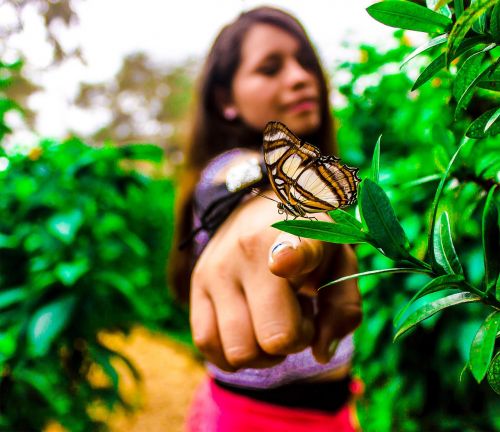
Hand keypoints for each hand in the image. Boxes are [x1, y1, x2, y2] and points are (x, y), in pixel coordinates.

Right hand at [190, 193, 361, 370]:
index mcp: (296, 237)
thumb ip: (343, 310)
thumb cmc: (308, 244)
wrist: (264, 209)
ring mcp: (217, 268)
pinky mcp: (197, 282)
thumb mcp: (340, 265)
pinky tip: (249, 336)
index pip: (291, 251)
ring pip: (238, 351)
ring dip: (262, 353)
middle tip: (298, 316)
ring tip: (270, 322)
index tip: (282, 263)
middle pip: (273, 337)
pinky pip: (206, 343)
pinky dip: (231, 355)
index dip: (289, 259)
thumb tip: (319, 354)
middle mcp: (248, 250)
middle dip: (294, 342)